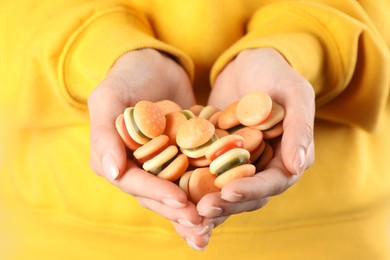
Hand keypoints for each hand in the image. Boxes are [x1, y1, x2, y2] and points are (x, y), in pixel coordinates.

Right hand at [88, 49, 208, 248]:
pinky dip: (203, 194)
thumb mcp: (109, 96)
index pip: (133, 182)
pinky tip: (221, 208)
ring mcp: (159, 166)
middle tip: (202, 225)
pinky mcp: (181, 160)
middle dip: (177, 212)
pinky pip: (192, 179)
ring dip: (191, 212)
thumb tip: (111, 172)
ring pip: (174, 193)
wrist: (154, 64)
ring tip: (210, 229)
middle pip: (155, 196)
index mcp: (113, 159)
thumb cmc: (127, 75)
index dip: (155, 193)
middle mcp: (135, 168)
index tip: (180, 202)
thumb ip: (104, 133)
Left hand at [200, 48, 314, 230]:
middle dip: (226, 204)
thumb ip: (300, 127)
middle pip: (248, 194)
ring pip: (227, 192)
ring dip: (210, 203)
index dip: (251, 190)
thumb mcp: (294, 92)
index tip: (227, 192)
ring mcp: (242, 164)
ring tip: (188, 212)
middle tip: (200, 210)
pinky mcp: (220, 158)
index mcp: (289, 156)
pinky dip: (196, 189)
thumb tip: (298, 166)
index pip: (274, 182)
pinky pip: (209, 177)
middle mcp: (266, 166)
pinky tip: (177, 198)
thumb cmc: (275, 72)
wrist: (248, 63)